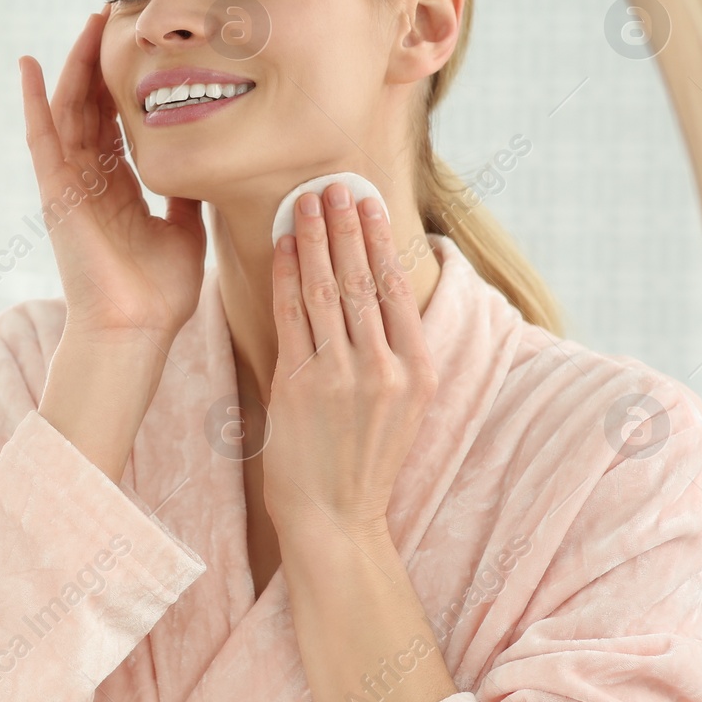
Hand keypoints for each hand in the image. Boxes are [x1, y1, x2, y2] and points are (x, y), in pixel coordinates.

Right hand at [17, 6, 205, 348]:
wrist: (136, 327)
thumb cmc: (159, 293)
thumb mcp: (185, 232)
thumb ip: (186, 198)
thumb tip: (201, 170)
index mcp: (118, 189)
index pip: (116, 124)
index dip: (124, 86)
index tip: (138, 49)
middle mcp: (89, 181)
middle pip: (90, 108)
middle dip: (100, 63)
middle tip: (112, 18)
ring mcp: (69, 184)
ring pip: (68, 111)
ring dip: (76, 67)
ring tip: (87, 25)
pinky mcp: (55, 191)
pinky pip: (41, 137)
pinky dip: (34, 101)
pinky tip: (30, 66)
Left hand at [261, 183, 435, 535]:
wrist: (334, 518)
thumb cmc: (360, 460)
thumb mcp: (401, 406)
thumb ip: (392, 353)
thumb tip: (372, 291)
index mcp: (418, 372)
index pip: (398, 289)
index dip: (381, 240)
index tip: (370, 202)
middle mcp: (385, 370)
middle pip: (364, 280)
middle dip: (348, 226)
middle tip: (336, 183)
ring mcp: (342, 377)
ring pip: (329, 291)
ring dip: (317, 239)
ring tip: (308, 200)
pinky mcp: (300, 386)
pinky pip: (292, 316)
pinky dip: (288, 275)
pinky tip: (283, 245)